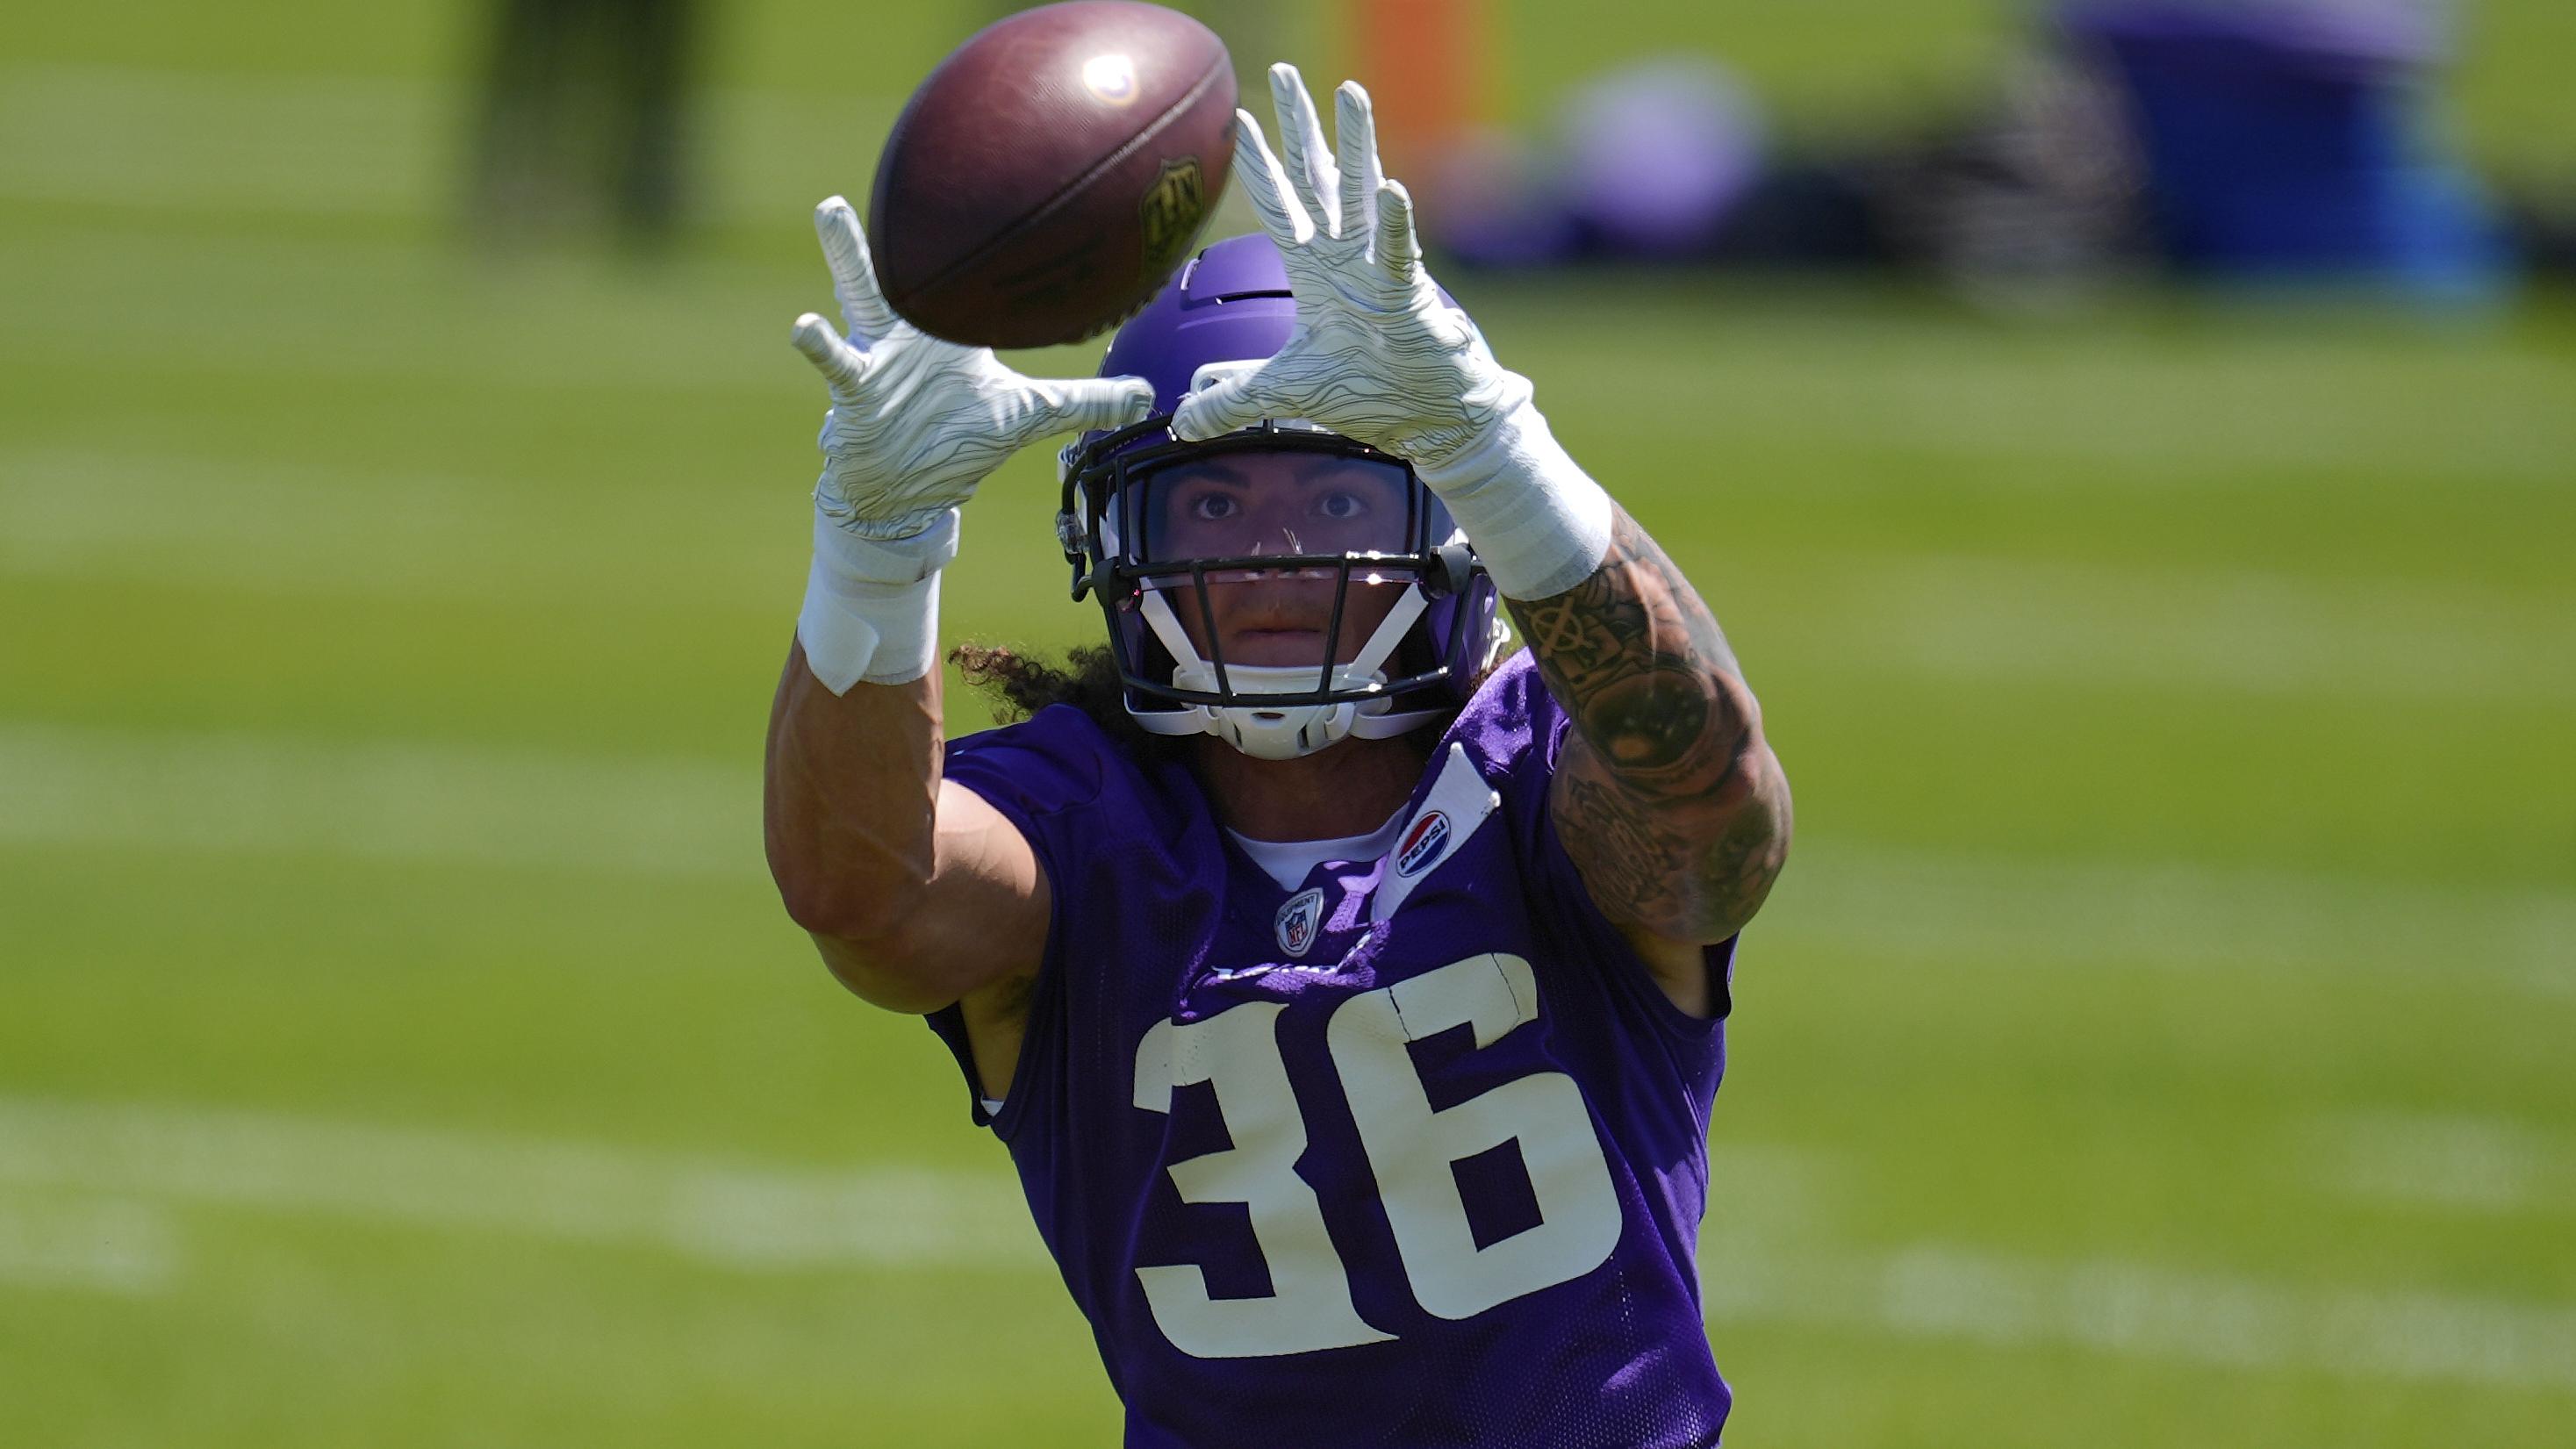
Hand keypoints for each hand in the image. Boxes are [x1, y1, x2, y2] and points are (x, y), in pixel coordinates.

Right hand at [789, 197, 1153, 538]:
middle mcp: (914, 329)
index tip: (993, 181)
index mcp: (953, 328)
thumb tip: (1149, 396)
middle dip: (911, 220)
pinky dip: (820, 344)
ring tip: (831, 207)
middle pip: (911, 266)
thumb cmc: (955, 441)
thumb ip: (1086, 403)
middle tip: (907, 164)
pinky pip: (839, 362)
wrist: (905, 487)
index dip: (982, 237)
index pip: (968, 274)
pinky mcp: (857, 387)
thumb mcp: (1030, 417)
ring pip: (863, 294)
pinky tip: (804, 326)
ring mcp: (881, 352)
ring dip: (846, 255)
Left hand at [1169, 66, 1531, 470]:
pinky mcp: (1409, 296)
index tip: (1239, 119)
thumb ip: (1232, 400)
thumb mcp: (1286, 394)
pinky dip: (1396, 224)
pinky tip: (1393, 189)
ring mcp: (1379, 270)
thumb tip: (1182, 419)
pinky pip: (1399, 253)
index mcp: (1316, 271)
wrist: (1430, 419)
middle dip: (1300, 125)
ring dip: (1356, 143)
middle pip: (1317, 178)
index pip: (1280, 205)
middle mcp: (1346, 257)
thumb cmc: (1371, 394)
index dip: (1259, 164)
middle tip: (1285, 70)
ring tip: (1350, 92)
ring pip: (1363, 193)